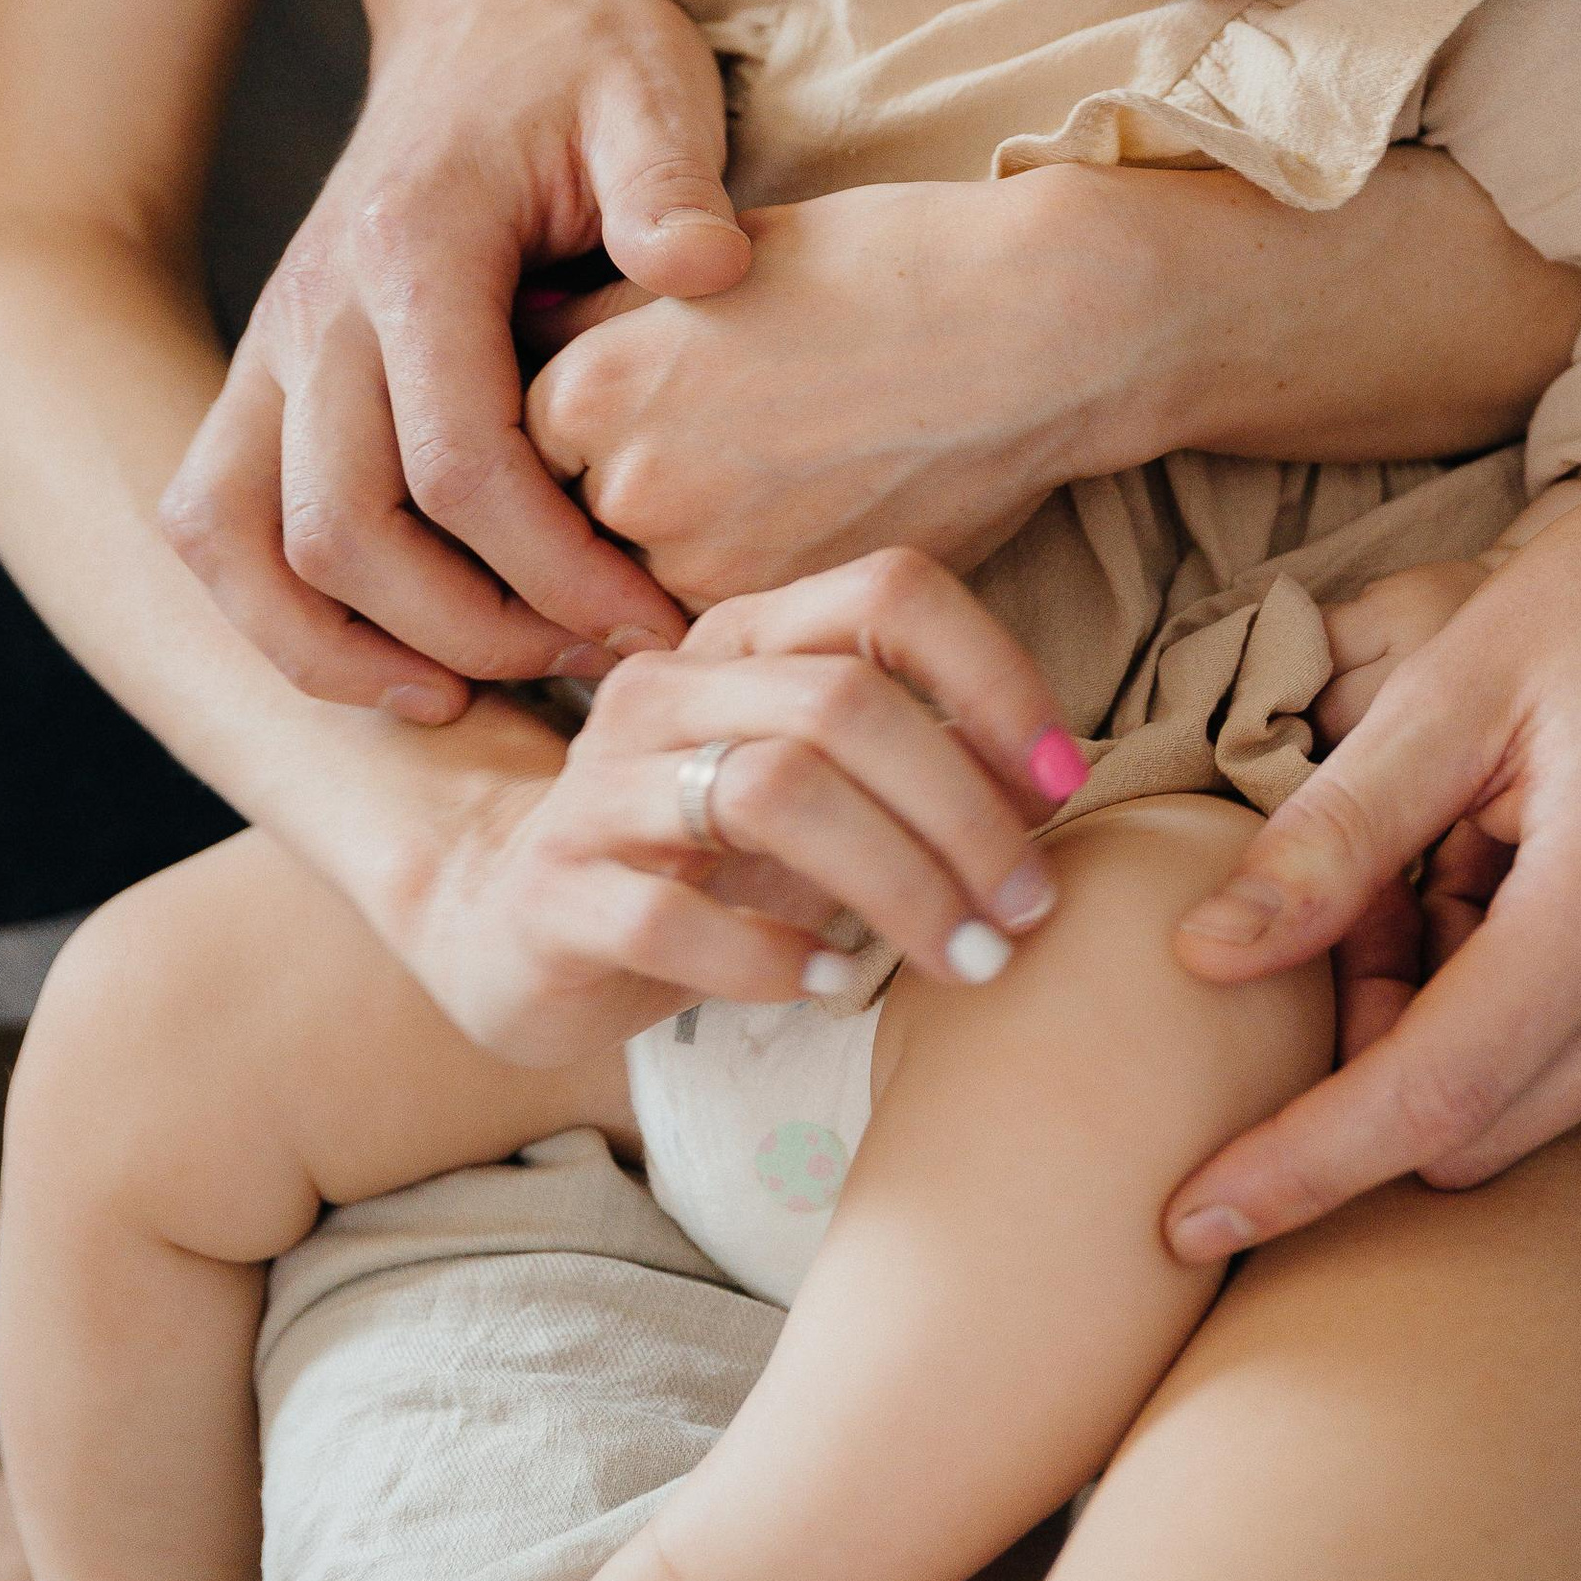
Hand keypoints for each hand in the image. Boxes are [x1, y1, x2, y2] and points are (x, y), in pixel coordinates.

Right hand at [163, 0, 751, 716]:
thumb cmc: (584, 57)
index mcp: (410, 250)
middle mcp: (313, 310)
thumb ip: (673, 180)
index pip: (455, 462)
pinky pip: (220, 528)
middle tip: (600, 663)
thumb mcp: (653, 89)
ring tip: (482, 698)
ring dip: (350, 649)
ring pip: (240, 545)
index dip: (555, 568)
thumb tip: (704, 271)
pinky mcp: (263, 382)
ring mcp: (271, 349)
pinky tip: (405, 664)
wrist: (488, 2)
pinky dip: (288, 619)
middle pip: (340, 532)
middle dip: (473, 631)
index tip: (656, 620)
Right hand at [394, 550, 1090, 1064]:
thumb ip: (922, 771)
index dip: (993, 677)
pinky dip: (773, 957)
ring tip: (962, 961)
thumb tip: (1053, 784)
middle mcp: (667, 688)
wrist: (517, 935)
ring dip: (896, 886)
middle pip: (842, 704)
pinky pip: (671, 917)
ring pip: (771, 793)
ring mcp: (598, 788)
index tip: (1063, 782)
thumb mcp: (821, 798)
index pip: (888, 593)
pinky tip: (831, 987)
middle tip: (1025, 915)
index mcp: (745, 638)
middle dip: (961, 815)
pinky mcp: (555, 895)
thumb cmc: (705, 863)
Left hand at [524, 175, 1128, 606]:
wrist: (1034, 328)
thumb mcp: (710, 265)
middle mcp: (625, 485)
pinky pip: (723, 621)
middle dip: (613, 504)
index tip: (629, 418)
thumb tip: (522, 360)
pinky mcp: (789, 615)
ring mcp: (706, 564)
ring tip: (768, 483)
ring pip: (640, 585)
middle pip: (566, 527)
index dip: (570, 436)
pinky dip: (746, 586)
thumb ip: (598, 323)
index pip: (513, 447)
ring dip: (675, 557)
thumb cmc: (881, 269)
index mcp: (589, 383)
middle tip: (708, 456)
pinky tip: (809, 518)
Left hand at [1160, 428, 1580, 1255]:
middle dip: (1377, 1052)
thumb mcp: (1454, 679)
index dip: (1303, 1164)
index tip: (1190, 1220)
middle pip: (1483, 1122)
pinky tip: (1556, 884)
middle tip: (1368, 903)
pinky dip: (1548, 1011)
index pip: (1435, 1092)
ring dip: (1467, 1027)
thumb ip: (1330, 835)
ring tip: (1477, 859)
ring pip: (1544, 1104)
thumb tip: (1204, 961)